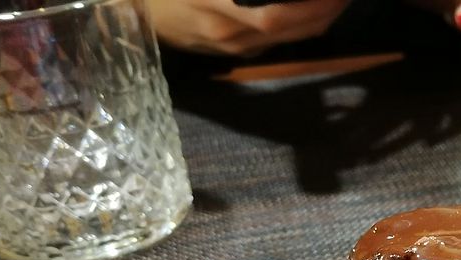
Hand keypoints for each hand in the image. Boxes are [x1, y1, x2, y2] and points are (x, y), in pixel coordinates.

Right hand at [146, 0, 351, 56]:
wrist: (122, 12)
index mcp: (219, 12)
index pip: (278, 15)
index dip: (312, 4)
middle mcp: (230, 36)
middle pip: (292, 28)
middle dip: (327, 9)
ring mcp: (232, 47)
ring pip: (289, 38)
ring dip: (319, 18)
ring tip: (338, 0)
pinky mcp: (232, 52)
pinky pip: (276, 41)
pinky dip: (301, 25)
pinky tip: (314, 10)